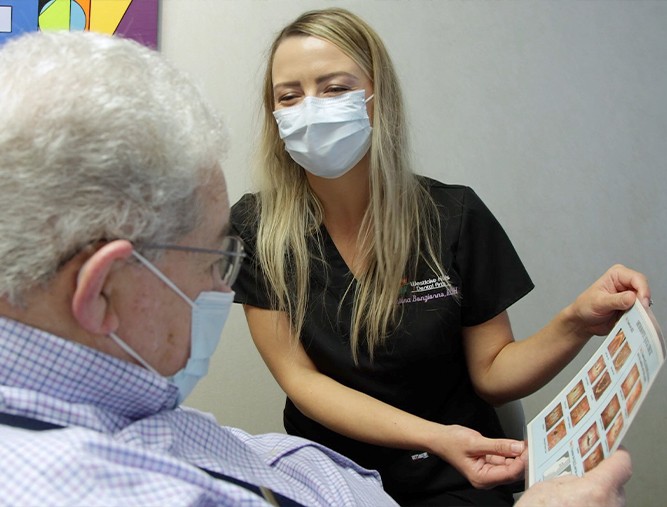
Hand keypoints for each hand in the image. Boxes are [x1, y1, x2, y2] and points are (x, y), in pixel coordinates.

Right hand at [432, 425, 525, 488]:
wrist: (440, 438)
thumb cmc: (451, 442)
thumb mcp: (475, 442)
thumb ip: (498, 446)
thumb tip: (517, 448)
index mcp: (481, 478)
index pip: (508, 473)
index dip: (521, 463)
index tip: (530, 450)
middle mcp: (486, 479)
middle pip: (511, 472)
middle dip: (522, 459)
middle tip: (531, 445)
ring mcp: (487, 471)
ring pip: (509, 465)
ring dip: (517, 455)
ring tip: (526, 444)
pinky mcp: (488, 463)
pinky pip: (503, 460)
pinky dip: (510, 452)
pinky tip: (516, 445)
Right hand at [516, 448, 630, 506]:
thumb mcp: (546, 485)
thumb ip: (569, 475)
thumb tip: (576, 473)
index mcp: (598, 489)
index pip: (622, 462)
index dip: (614, 451)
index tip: (606, 446)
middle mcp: (610, 506)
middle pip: (616, 482)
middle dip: (600, 474)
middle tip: (581, 467)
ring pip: (609, 500)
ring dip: (595, 493)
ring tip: (572, 490)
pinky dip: (590, 506)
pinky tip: (572, 504)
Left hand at [567, 264, 649, 337]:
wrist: (582, 321)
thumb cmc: (585, 307)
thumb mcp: (599, 302)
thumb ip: (616, 300)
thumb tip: (632, 297)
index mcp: (617, 275)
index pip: (637, 279)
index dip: (642, 290)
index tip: (642, 303)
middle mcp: (626, 284)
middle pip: (644, 291)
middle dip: (642, 303)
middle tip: (639, 314)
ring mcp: (630, 296)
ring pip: (644, 304)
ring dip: (641, 312)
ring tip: (631, 319)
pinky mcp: (631, 308)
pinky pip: (641, 313)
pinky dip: (639, 318)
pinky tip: (632, 322)